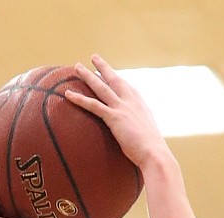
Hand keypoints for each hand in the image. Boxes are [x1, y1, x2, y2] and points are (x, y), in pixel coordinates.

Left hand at [65, 55, 168, 171]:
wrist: (155, 155)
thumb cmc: (152, 151)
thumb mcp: (147, 134)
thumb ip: (139, 129)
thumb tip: (137, 136)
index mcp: (140, 103)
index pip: (126, 86)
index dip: (116, 78)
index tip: (109, 72)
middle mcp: (131, 100)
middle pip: (114, 79)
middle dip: (103, 67)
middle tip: (94, 58)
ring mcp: (122, 107)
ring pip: (101, 87)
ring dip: (88, 76)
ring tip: (77, 67)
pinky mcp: (114, 117)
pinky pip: (93, 105)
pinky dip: (80, 99)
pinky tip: (68, 94)